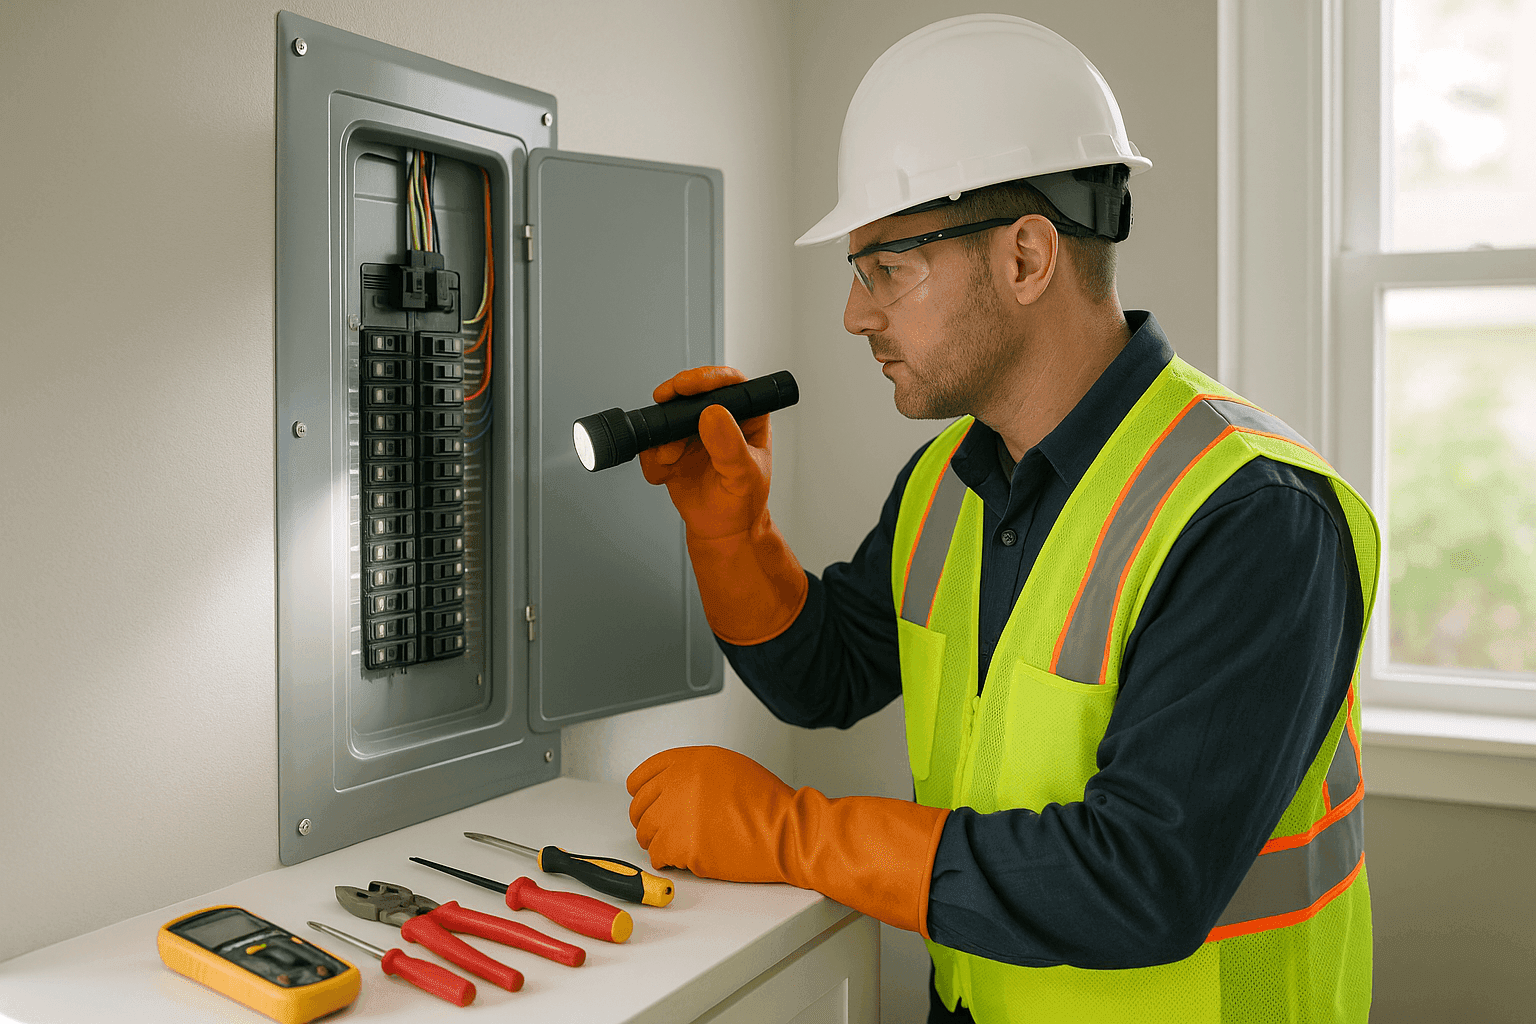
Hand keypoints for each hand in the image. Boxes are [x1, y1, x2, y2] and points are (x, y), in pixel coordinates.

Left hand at [626, 746, 792, 882]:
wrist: (787, 832)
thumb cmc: (766, 804)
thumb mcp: (729, 767)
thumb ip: (693, 771)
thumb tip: (668, 786)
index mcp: (691, 761)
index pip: (643, 775)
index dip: (640, 792)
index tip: (641, 799)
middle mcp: (680, 784)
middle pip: (640, 806)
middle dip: (647, 819)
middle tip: (660, 828)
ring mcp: (679, 815)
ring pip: (645, 832)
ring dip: (658, 840)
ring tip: (677, 844)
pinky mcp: (684, 846)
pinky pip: (658, 856)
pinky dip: (668, 859)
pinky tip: (684, 857)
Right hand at [639, 367, 771, 540]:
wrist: (722, 532)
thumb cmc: (743, 503)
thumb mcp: (743, 474)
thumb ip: (729, 445)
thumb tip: (712, 414)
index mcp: (747, 417)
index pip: (731, 384)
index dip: (708, 378)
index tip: (688, 385)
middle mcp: (719, 419)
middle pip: (692, 392)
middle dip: (674, 402)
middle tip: (664, 404)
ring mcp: (693, 432)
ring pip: (667, 416)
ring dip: (662, 437)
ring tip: (671, 460)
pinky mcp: (672, 449)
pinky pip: (652, 443)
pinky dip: (652, 460)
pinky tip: (666, 475)